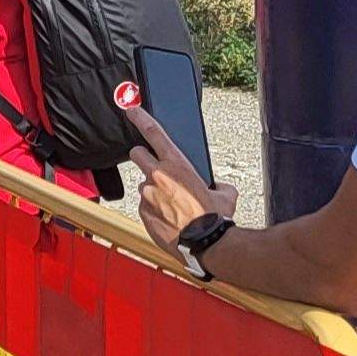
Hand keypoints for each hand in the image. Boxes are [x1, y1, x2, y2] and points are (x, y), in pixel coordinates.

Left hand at [124, 104, 234, 248]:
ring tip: (173, 206)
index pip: (154, 133)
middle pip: (137, 155)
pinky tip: (170, 220)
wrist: (206, 245)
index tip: (131, 110)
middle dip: (143, 157)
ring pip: (144, 186)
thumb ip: (218, 184)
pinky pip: (145, 207)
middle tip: (156, 169)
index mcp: (177, 165)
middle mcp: (157, 176)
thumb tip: (217, 187)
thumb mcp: (225, 194)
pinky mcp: (142, 213)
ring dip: (154, 191)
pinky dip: (154, 211)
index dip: (140, 118)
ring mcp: (146, 195)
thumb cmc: (215, 219)